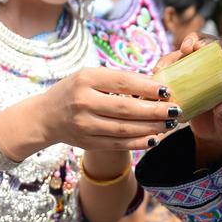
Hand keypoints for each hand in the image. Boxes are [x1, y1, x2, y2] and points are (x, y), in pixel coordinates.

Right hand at [26, 67, 176, 153]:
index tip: (167, 90)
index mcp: (85, 80)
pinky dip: (139, 143)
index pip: (122, 82)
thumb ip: (117, 79)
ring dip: (152, 128)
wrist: (45, 117)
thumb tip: (154, 85)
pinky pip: (119, 144)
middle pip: (126, 109)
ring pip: (125, 129)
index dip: (147, 87)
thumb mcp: (89, 76)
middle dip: (155, 111)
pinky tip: (155, 138)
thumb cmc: (74, 90)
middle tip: (175, 110)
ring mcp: (85, 125)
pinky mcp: (88, 143)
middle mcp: (83, 103)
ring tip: (169, 124)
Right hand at [157, 33, 221, 167]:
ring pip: (181, 57)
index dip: (209, 43)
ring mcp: (195, 74)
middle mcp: (212, 67)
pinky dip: (161, 74)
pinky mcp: (181, 83)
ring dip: (170, 59)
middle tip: (184, 49)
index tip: (199, 46)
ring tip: (160, 69)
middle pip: (199, 46)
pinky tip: (154, 79)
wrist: (218, 137)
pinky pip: (170, 73)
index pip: (221, 49)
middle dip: (190, 42)